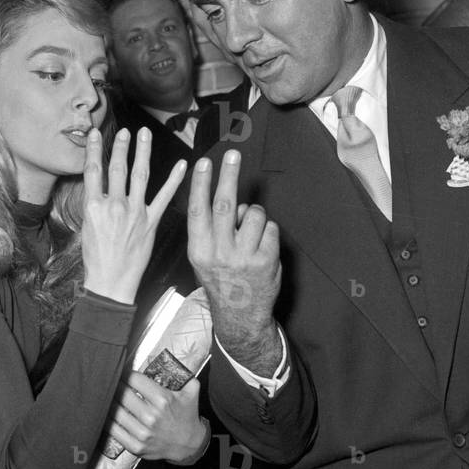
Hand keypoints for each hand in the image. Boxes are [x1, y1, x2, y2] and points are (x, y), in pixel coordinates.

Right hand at [82, 127, 185, 303]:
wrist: (111, 282)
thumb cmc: (96, 259)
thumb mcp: (86, 228)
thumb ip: (95, 205)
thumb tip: (99, 188)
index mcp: (94, 206)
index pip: (93, 170)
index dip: (94, 149)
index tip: (95, 133)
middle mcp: (114, 206)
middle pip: (117, 168)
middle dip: (121, 146)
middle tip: (125, 130)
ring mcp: (134, 213)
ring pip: (139, 175)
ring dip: (142, 152)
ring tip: (144, 135)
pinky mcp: (151, 222)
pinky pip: (164, 197)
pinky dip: (175, 180)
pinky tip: (182, 165)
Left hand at [105, 371, 207, 463]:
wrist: (189, 445)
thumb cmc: (188, 415)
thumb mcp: (192, 391)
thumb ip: (184, 373)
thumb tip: (172, 358)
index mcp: (162, 399)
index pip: (134, 379)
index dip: (125, 372)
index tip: (121, 370)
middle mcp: (151, 416)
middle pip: (121, 393)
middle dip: (114, 384)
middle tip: (110, 380)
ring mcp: (142, 433)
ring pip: (115, 411)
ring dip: (108, 401)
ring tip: (105, 394)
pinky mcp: (135, 446)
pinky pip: (114, 431)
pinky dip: (107, 420)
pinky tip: (106, 412)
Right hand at [187, 151, 282, 374]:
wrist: (240, 314)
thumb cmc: (221, 279)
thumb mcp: (204, 257)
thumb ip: (212, 229)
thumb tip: (232, 199)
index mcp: (199, 250)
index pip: (198, 210)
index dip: (200, 184)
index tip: (203, 162)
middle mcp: (219, 252)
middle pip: (225, 205)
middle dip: (229, 175)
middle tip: (233, 154)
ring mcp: (244, 257)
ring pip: (253, 214)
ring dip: (254, 215)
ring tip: (250, 232)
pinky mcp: (266, 260)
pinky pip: (270, 228)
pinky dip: (268, 231)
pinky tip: (262, 246)